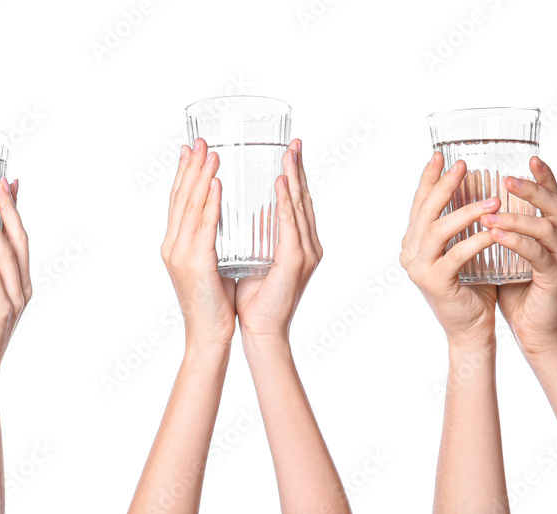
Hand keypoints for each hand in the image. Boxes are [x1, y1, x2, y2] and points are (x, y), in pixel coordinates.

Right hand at [161, 138, 235, 349]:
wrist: (210, 335)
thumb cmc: (216, 304)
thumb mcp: (211, 265)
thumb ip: (212, 242)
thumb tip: (223, 221)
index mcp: (175, 245)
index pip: (178, 201)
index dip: (184, 173)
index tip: (190, 149)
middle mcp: (173, 245)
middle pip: (181, 198)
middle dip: (191, 166)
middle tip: (201, 140)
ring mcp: (180, 254)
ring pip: (190, 207)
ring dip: (201, 177)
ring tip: (212, 153)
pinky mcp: (195, 264)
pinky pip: (204, 227)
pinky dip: (210, 203)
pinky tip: (216, 184)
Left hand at [235, 139, 321, 345]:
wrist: (259, 330)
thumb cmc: (253, 299)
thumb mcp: (255, 258)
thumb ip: (256, 236)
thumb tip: (248, 213)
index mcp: (300, 244)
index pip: (298, 203)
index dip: (295, 175)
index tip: (289, 149)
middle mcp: (308, 245)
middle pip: (304, 199)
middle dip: (298, 168)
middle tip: (294, 140)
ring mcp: (306, 253)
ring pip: (300, 206)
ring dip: (294, 177)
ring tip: (288, 152)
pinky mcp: (296, 261)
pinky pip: (290, 224)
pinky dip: (286, 202)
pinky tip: (281, 182)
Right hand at [400, 153, 502, 345]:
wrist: (471, 330)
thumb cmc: (474, 288)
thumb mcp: (466, 249)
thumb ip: (463, 226)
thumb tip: (480, 187)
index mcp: (414, 243)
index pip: (419, 204)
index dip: (429, 179)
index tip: (441, 155)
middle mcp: (409, 253)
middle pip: (425, 211)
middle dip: (444, 185)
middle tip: (462, 165)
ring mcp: (418, 269)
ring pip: (438, 230)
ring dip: (465, 211)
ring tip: (491, 199)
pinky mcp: (435, 283)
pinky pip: (455, 255)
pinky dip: (475, 240)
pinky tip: (493, 230)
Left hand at [484, 156, 556, 355]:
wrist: (534, 332)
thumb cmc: (518, 292)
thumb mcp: (508, 254)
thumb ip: (503, 230)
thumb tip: (475, 204)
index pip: (553, 197)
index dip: (544, 177)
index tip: (530, 157)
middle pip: (554, 206)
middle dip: (530, 189)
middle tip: (506, 179)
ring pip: (545, 228)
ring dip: (515, 217)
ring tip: (488, 212)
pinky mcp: (556, 278)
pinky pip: (537, 254)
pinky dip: (516, 242)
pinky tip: (496, 234)